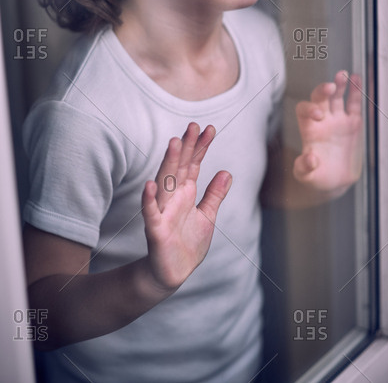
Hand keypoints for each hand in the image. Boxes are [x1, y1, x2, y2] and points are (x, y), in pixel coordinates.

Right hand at [142, 123, 231, 291]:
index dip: (200, 147)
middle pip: (179, 166)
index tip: (209, 128)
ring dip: (169, 163)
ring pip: (165, 182)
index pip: (193, 164)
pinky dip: (149, 200)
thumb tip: (227, 172)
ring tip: (174, 142)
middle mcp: (173, 197)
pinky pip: (151, 213)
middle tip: (193, 125)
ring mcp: (163, 211)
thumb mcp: (207, 216)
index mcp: (186, 193)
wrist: (172, 273)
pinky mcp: (156, 229)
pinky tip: (149, 185)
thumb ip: (214, 195)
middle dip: (186, 146)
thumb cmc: (188, 243)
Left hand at [294, 71, 362, 193]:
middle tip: (331, 87)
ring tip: (343, 75)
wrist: (334, 181)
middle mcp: (322, 121)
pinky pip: (354, 104)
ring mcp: (337, 120)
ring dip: (339, 85)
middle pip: (319, 98)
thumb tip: (310, 159)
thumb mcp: (306, 177)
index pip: (304, 111)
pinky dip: (355, 91)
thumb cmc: (316, 177)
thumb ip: (304, 168)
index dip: (309, 109)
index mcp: (308, 129)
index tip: (318, 115)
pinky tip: (357, 79)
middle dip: (323, 91)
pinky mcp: (353, 124)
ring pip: (336, 97)